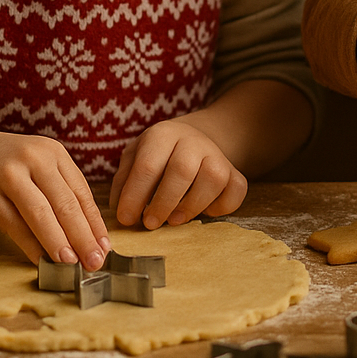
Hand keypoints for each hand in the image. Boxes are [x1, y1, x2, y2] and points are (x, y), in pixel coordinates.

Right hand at [0, 125, 109, 268]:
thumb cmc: (2, 164)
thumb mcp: (36, 165)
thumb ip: (58, 191)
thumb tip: (85, 234)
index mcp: (53, 152)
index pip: (81, 192)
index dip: (95, 223)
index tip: (105, 247)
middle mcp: (34, 158)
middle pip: (65, 204)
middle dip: (83, 237)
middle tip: (95, 262)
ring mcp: (9, 173)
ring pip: (41, 214)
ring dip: (58, 243)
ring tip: (71, 264)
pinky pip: (13, 224)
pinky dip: (29, 245)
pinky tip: (39, 260)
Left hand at [108, 115, 247, 228]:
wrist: (194, 138)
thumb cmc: (157, 155)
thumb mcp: (134, 157)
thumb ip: (123, 181)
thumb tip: (120, 212)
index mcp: (162, 134)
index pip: (148, 165)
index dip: (135, 195)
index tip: (126, 219)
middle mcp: (192, 140)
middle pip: (182, 170)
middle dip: (163, 202)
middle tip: (150, 223)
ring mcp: (216, 155)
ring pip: (213, 179)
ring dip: (192, 206)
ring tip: (174, 220)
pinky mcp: (234, 172)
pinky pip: (236, 190)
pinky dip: (222, 206)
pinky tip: (204, 211)